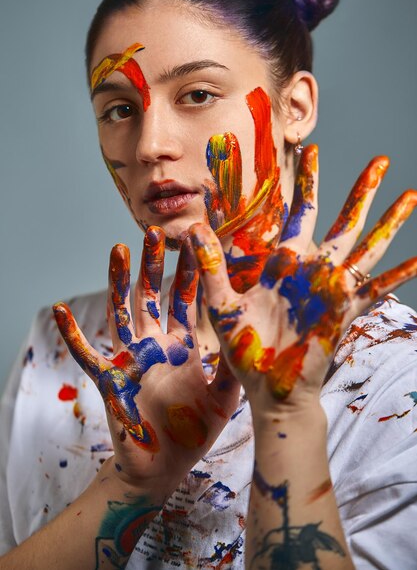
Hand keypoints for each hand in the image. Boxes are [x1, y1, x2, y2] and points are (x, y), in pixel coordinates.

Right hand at [53, 227, 239, 489]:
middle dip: (154, 265)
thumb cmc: (193, 431)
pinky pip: (88, 353)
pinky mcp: (111, 378)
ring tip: (118, 249)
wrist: (163, 466)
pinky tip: (61, 310)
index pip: (186, 300)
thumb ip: (234, 367)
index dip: (189, 272)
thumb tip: (251, 337)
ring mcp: (132, 358)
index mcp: (184, 345)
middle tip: (155, 233)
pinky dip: (73, 334)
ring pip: (123, 312)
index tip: (196, 243)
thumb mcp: (223, 397)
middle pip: (153, 296)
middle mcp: (157, 345)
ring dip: (119, 282)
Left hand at [189, 145, 416, 414]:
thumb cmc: (245, 348)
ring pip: (367, 246)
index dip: (307, 182)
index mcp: (284, 263)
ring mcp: (332, 289)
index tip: (311, 149)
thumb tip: (193, 228)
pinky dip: (400, 276)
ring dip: (390, 221)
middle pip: (344, 220)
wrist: (267, 389)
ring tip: (411, 195)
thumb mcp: (221, 303)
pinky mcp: (345, 311)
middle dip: (362, 191)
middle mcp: (313, 270)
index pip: (299, 211)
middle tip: (380, 160)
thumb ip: (210, 266)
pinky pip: (377, 290)